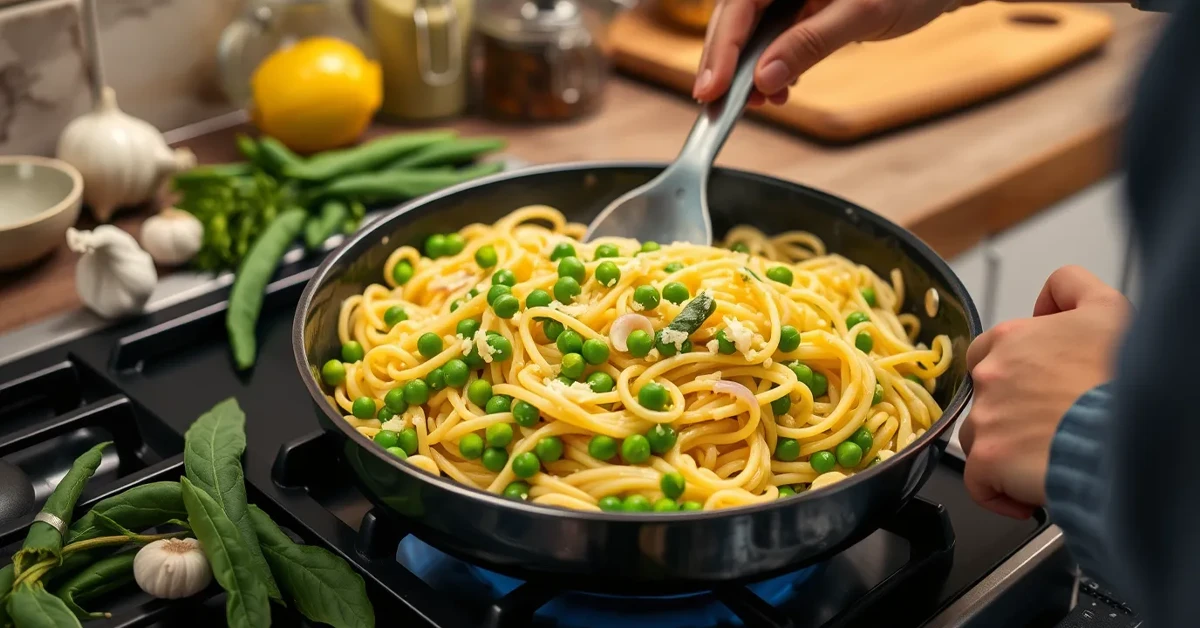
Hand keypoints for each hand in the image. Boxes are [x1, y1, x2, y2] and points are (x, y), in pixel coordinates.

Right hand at [694, 0, 974, 105]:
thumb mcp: (861, 14)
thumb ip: (809, 44)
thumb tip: (764, 78)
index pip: (739, 6)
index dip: (720, 49)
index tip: (711, 88)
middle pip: (735, 19)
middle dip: (725, 64)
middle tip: (714, 104)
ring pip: (750, 31)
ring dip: (747, 70)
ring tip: (758, 102)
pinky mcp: (801, 8)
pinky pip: (772, 37)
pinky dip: (770, 66)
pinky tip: (778, 90)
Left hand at [959, 266, 1129, 518]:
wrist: (1129, 431)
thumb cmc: (1121, 378)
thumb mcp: (1107, 310)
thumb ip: (1072, 288)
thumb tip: (1051, 290)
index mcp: (1010, 339)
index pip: (989, 353)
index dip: (1016, 374)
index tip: (1041, 391)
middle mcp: (989, 375)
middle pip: (983, 397)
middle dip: (1008, 413)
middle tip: (1047, 425)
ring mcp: (985, 418)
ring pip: (980, 439)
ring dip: (1007, 451)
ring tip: (1047, 456)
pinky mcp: (988, 460)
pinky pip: (979, 483)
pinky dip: (999, 493)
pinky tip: (1028, 493)